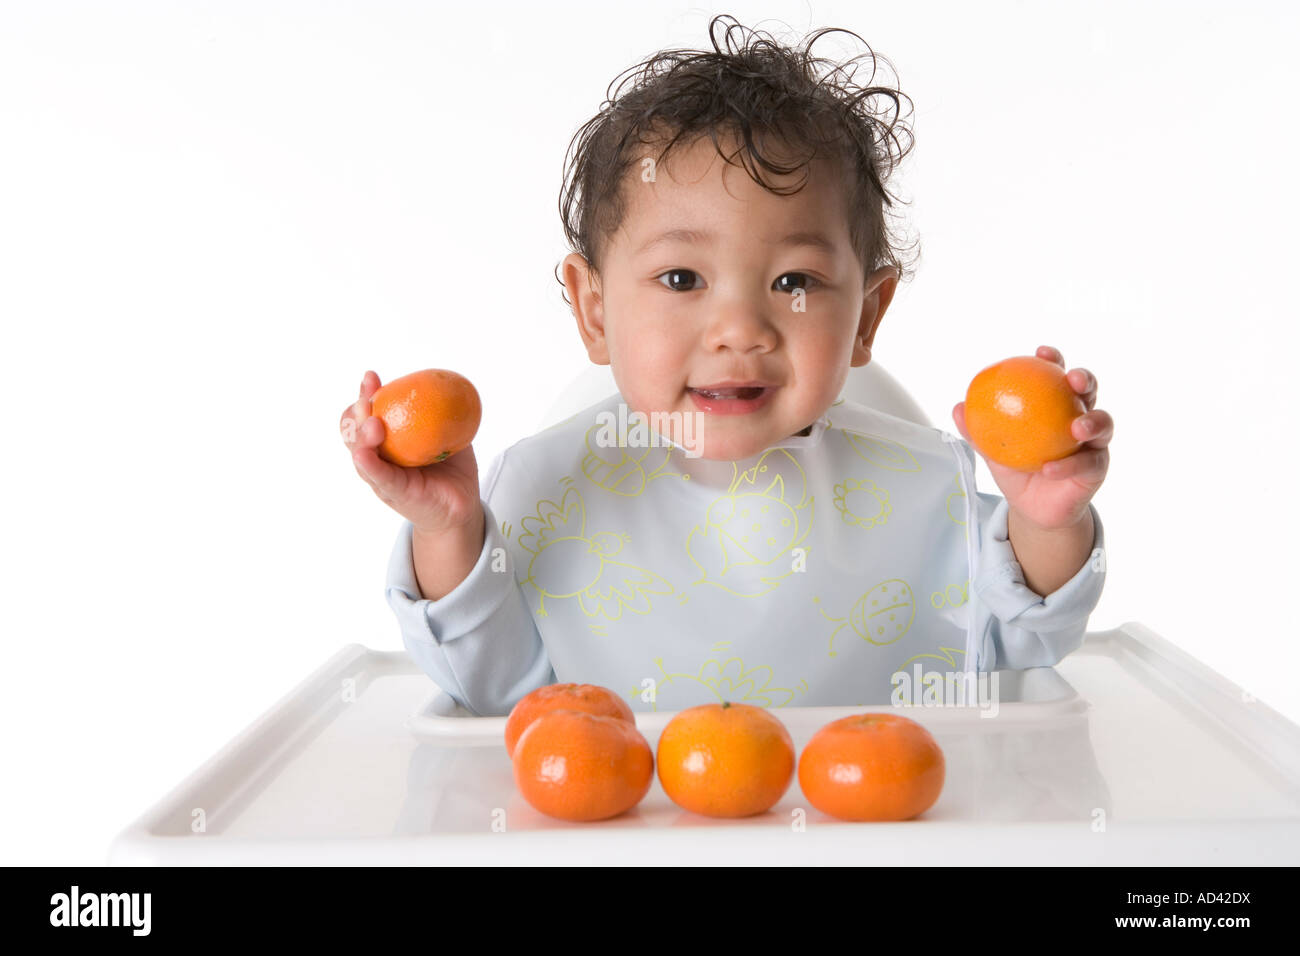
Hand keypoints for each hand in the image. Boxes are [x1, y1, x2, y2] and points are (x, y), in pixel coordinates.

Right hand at [340, 370, 482, 534]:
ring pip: (361, 453)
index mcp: (388, 438)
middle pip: (355, 431)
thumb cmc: (451, 467)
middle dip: (356, 412)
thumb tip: (448, 382)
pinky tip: (364, 455)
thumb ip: (444, 409)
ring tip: (372, 424)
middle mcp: (379, 455)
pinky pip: (379, 478)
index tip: (371, 377)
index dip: (365, 394)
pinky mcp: (394, 493)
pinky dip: (370, 466)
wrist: (462, 503)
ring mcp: (382, 475)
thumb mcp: (448, 432)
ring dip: (361, 437)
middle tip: (368, 401)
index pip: (368, 412)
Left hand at [951, 345, 1112, 530]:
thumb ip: (978, 430)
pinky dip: (1069, 465)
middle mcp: (1078, 417)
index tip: (1041, 353)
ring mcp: (1093, 442)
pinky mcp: (1097, 467)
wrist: (1031, 506)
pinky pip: (1088, 463)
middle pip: (1089, 391)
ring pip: (1103, 423)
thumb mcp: (994, 450)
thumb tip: (958, 407)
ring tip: (1075, 427)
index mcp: (1055, 406)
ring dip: (1092, 421)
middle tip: (1072, 379)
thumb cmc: (1016, 469)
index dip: (1054, 360)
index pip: (1057, 375)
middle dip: (1085, 379)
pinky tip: (1050, 468)